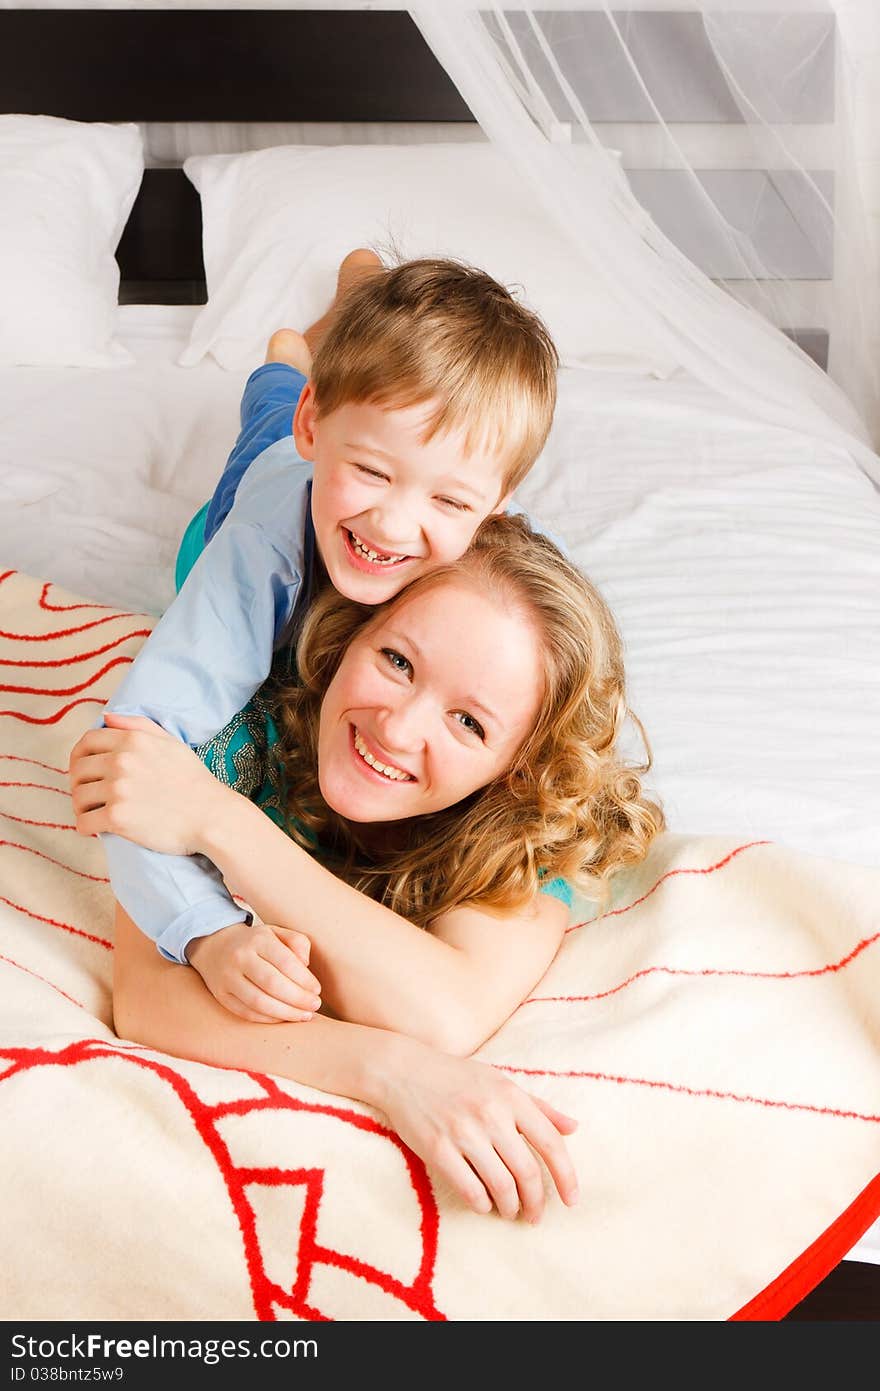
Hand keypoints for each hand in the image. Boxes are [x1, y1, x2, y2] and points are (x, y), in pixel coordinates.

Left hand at [69, 712, 228, 855]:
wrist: (211, 816)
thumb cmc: (194, 781)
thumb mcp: (171, 742)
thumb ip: (138, 725)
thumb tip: (107, 718)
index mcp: (132, 741)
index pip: (87, 742)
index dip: (80, 756)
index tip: (85, 770)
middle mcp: (121, 761)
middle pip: (78, 770)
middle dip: (80, 783)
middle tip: (90, 796)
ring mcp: (117, 790)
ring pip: (78, 797)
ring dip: (83, 807)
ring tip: (94, 813)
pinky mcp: (117, 818)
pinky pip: (83, 822)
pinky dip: (86, 827)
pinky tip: (96, 829)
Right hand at [187, 921, 321, 1023]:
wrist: (216, 945)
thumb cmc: (256, 942)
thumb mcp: (277, 933)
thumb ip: (297, 943)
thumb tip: (306, 965)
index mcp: (258, 939)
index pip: (285, 962)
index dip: (304, 979)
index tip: (317, 990)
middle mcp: (240, 958)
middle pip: (272, 984)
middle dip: (298, 999)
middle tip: (315, 1006)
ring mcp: (227, 978)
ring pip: (258, 1002)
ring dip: (285, 1013)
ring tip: (304, 1015)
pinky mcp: (221, 995)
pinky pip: (246, 1012)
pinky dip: (268, 1019)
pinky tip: (284, 1018)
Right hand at [379, 1044, 578, 1222]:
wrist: (404, 1070)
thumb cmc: (457, 1077)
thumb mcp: (501, 1082)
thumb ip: (538, 1107)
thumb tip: (573, 1128)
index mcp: (510, 1096)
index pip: (550, 1143)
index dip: (566, 1176)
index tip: (571, 1199)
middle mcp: (490, 1114)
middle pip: (526, 1172)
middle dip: (536, 1202)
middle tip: (535, 1216)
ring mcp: (462, 1132)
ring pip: (500, 1186)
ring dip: (510, 1207)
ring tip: (510, 1211)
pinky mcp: (437, 1149)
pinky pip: (469, 1190)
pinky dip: (482, 1205)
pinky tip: (483, 1204)